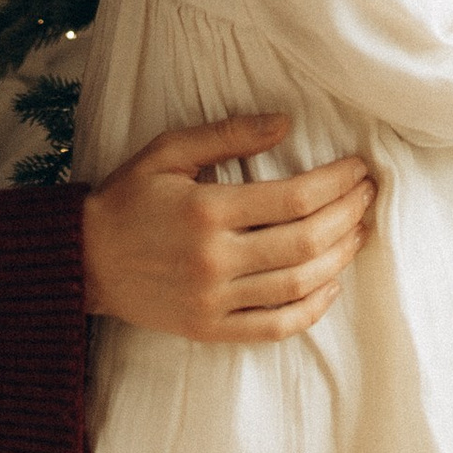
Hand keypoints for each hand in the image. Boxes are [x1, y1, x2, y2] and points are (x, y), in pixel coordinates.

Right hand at [79, 114, 375, 340]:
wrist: (84, 260)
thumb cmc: (128, 198)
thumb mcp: (168, 151)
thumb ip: (227, 135)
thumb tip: (285, 123)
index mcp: (207, 211)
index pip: (295, 199)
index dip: (337, 183)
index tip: (359, 168)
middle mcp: (214, 259)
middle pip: (305, 241)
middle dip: (348, 215)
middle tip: (368, 195)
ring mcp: (213, 300)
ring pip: (298, 285)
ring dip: (340, 257)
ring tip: (358, 232)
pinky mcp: (210, 329)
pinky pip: (275, 327)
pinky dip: (311, 309)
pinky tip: (330, 284)